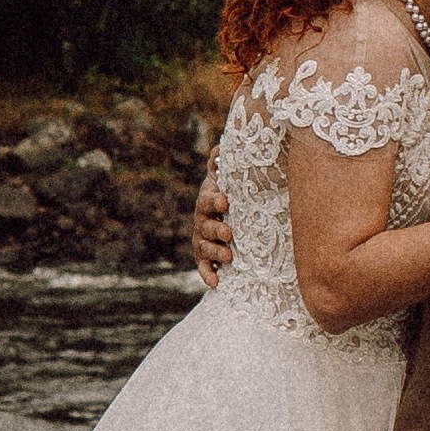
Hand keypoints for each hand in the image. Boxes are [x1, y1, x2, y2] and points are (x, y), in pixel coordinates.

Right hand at [191, 164, 231, 290]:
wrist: (221, 218)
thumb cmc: (227, 196)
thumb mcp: (223, 179)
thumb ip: (221, 165)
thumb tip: (221, 146)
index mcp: (207, 201)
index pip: (208, 199)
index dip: (215, 201)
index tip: (225, 202)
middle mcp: (201, 221)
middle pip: (206, 225)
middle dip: (216, 229)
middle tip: (228, 233)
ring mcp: (202, 240)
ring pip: (204, 247)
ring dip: (215, 252)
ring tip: (228, 257)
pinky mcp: (204, 258)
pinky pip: (203, 267)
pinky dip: (207, 275)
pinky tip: (215, 284)